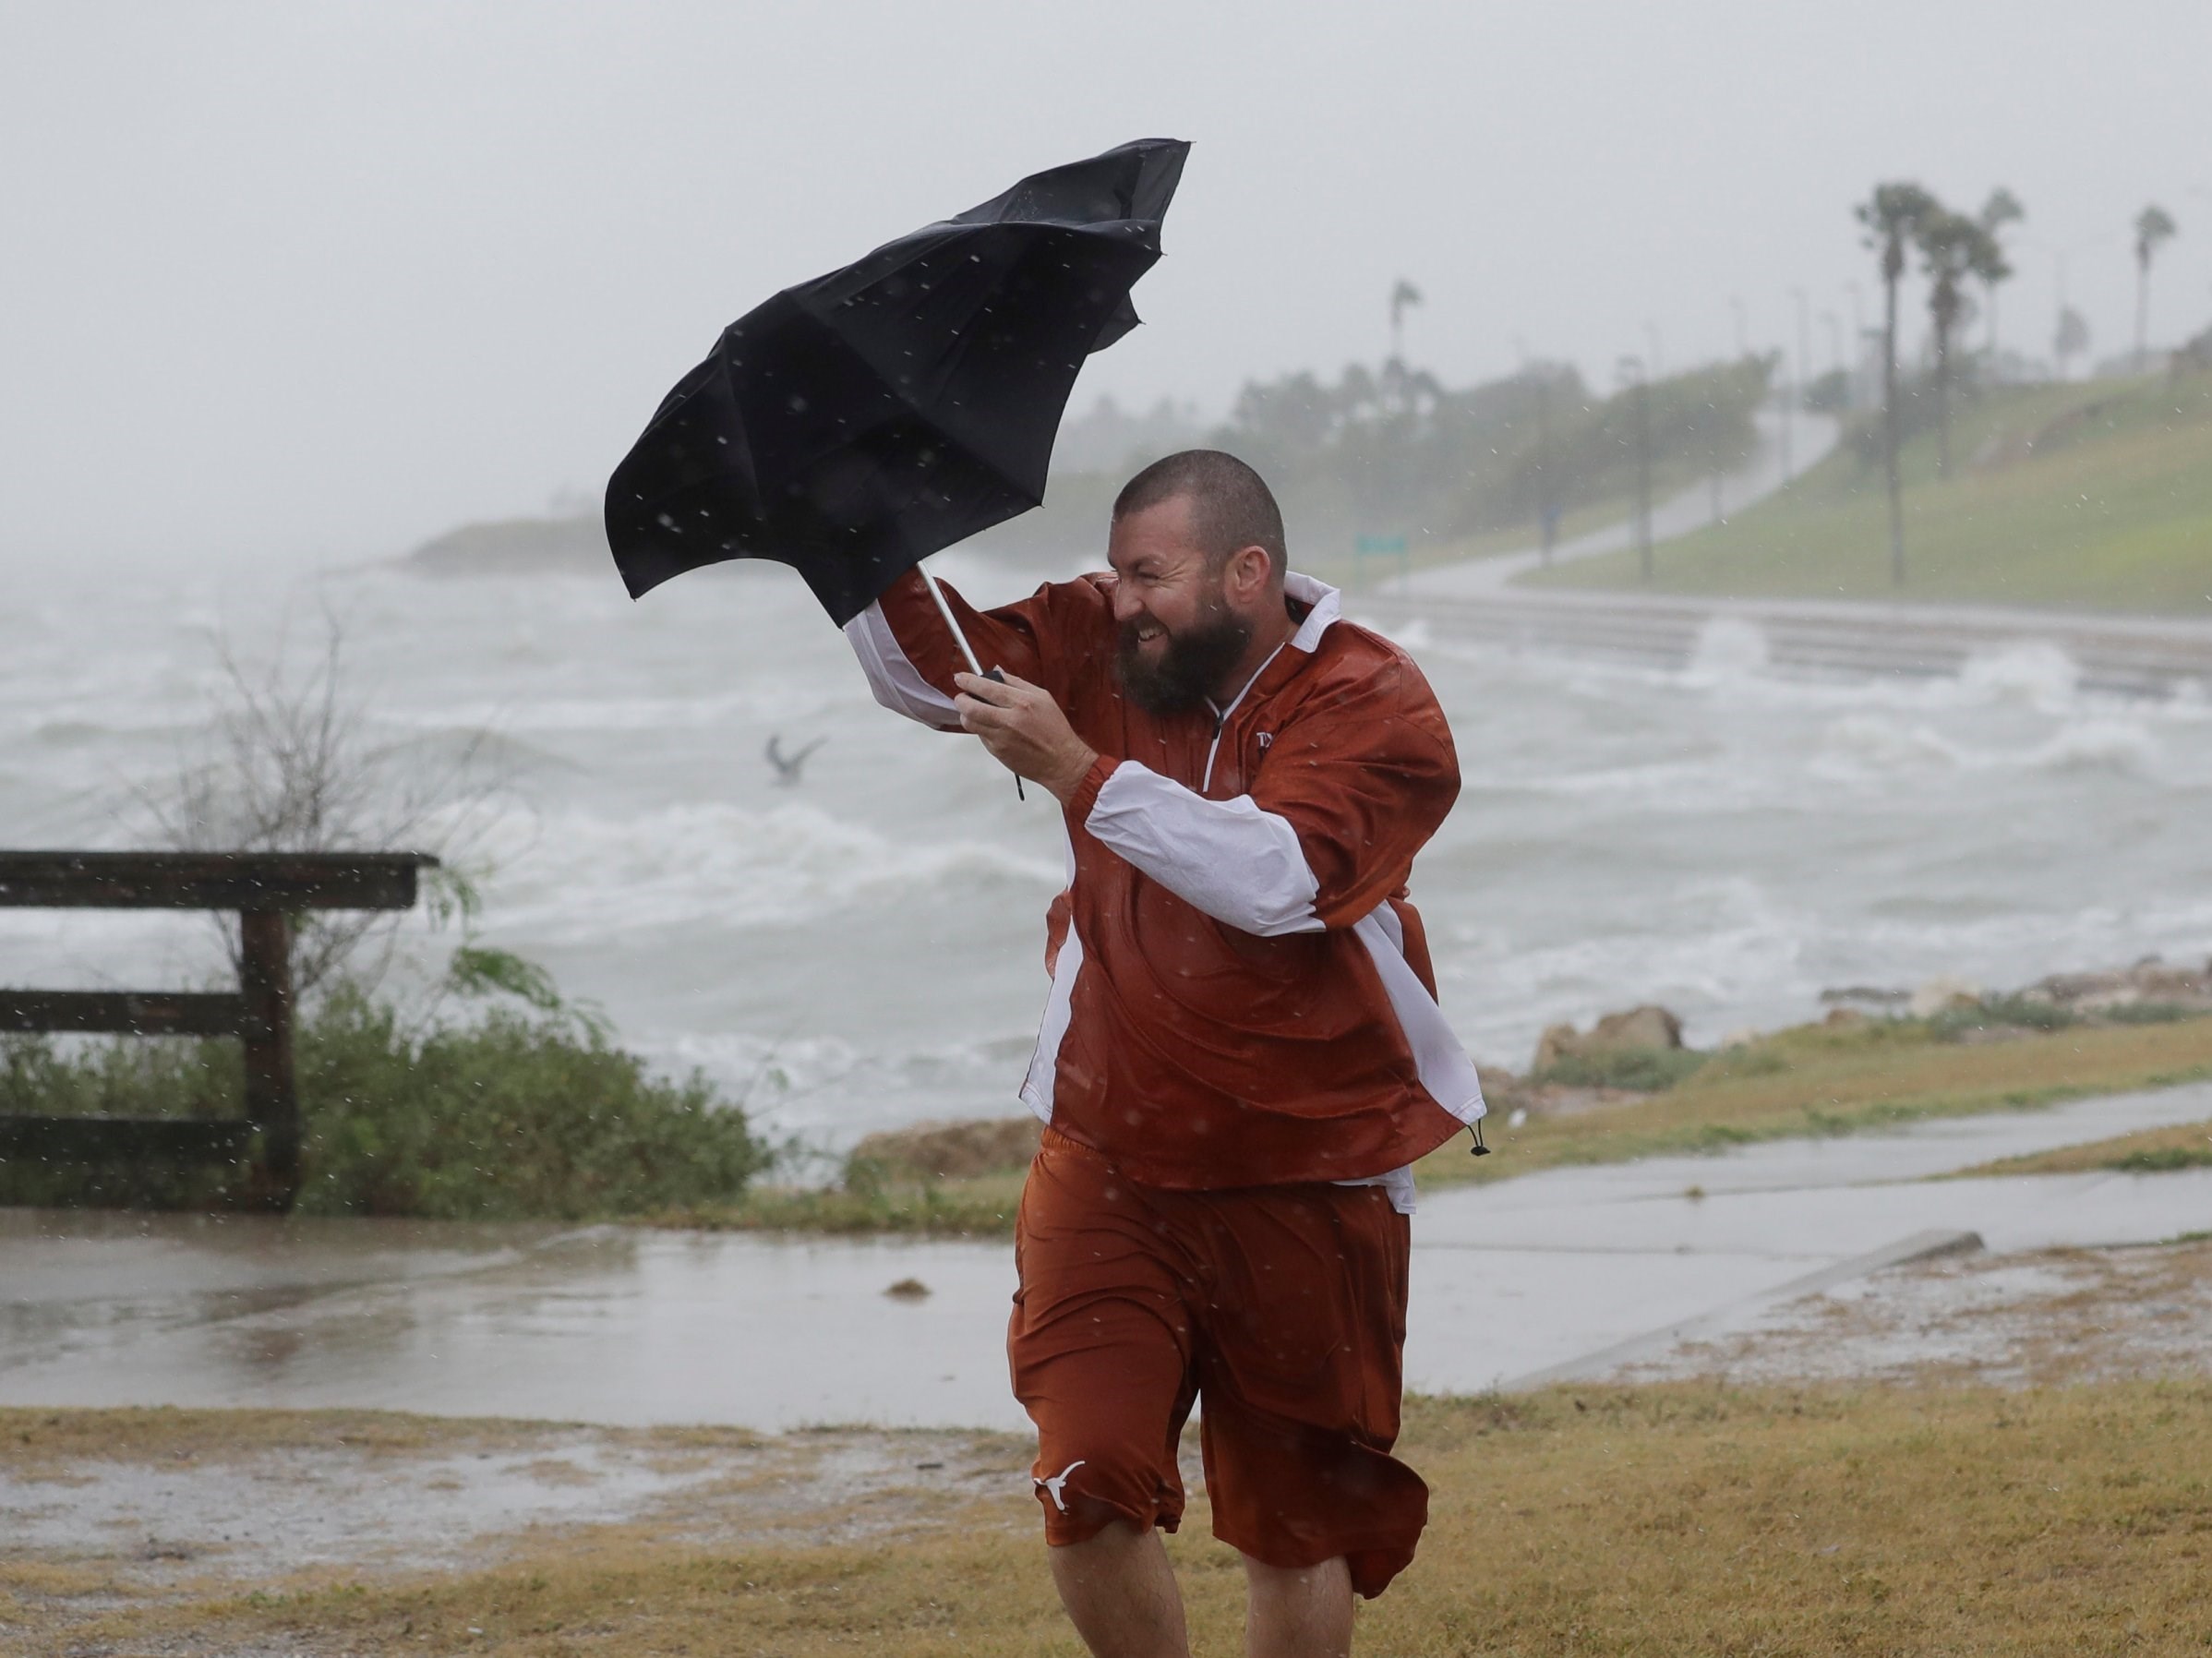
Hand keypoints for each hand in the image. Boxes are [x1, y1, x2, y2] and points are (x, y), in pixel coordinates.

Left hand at [953, 670, 1097, 803]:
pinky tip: (993, 728)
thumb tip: (996, 671)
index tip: (960, 678)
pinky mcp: (998, 752)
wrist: (1061, 761)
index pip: (987, 688)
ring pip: (970, 723)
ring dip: (967, 715)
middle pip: (970, 707)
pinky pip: (981, 736)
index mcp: (1022, 703)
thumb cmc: (1055, 730)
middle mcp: (1010, 721)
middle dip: (960, 700)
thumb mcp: (1042, 698)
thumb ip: (1016, 683)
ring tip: (974, 711)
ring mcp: (1002, 738)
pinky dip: (982, 729)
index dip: (968, 682)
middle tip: (962, 697)